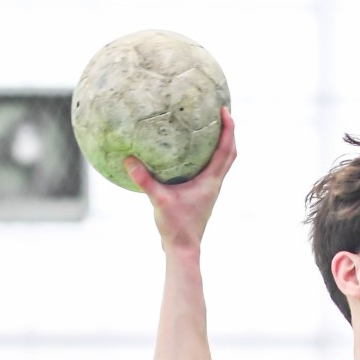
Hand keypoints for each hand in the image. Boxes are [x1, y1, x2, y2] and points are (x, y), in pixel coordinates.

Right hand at [127, 107, 236, 252]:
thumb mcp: (158, 202)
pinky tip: (191, 152)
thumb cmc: (175, 228)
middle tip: (222, 113)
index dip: (228, 129)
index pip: (225, 150)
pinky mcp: (203, 195)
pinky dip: (208, 157)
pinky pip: (211, 170)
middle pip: (230, 153)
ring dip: (222, 144)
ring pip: (223, 162)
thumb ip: (145, 181)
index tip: (226, 110)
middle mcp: (215, 184)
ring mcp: (211, 190)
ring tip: (211, 128)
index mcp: (211, 182)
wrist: (183, 249)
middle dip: (229, 132)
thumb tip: (129, 159)